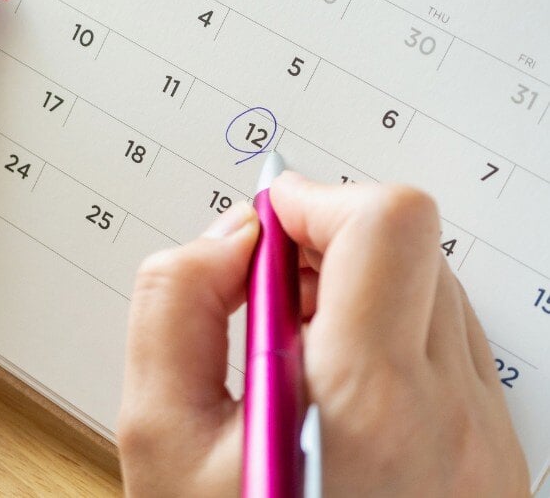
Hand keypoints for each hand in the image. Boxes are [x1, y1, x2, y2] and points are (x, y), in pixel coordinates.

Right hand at [118, 173, 529, 496]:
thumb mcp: (158, 441)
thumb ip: (173, 306)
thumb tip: (230, 237)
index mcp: (369, 404)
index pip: (387, 226)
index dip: (318, 201)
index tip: (270, 221)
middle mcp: (453, 415)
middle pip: (412, 244)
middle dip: (327, 240)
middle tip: (269, 288)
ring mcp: (487, 435)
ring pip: (431, 286)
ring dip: (356, 283)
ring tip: (296, 342)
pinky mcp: (493, 450)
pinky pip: (445, 340)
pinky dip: (385, 327)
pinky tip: (334, 378)